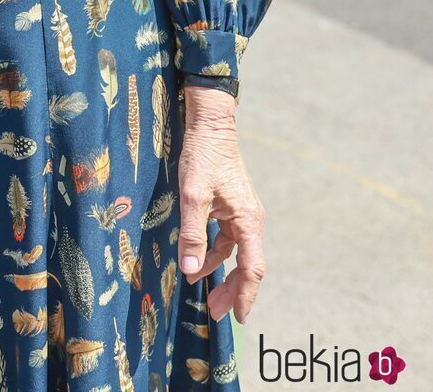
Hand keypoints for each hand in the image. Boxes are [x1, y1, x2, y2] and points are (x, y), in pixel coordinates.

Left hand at [178, 88, 265, 323]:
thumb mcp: (193, 195)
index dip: (246, 295)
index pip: (252, 268)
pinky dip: (213, 252)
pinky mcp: (230, 207)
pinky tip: (197, 261)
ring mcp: (241, 213)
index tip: (240, 319)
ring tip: (202, 292)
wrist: (209, 125)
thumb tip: (191, 269)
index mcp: (248, 220)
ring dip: (220, 273)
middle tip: (215, 313)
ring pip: (235, 253)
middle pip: (247, 265)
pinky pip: (226, 239)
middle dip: (233, 290)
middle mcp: (251, 219)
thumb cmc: (203, 156)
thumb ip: (193, 233)